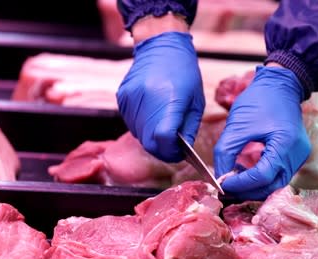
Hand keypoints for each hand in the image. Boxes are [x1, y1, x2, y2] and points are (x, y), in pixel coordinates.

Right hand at [116, 31, 204, 161]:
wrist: (161, 46)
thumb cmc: (184, 73)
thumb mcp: (196, 102)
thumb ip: (188, 129)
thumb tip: (181, 151)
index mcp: (169, 102)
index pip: (164, 140)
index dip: (171, 153)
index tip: (178, 153)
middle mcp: (146, 102)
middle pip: (149, 143)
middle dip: (162, 150)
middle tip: (171, 147)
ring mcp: (131, 101)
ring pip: (139, 135)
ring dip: (151, 138)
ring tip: (162, 126)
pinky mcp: (122, 99)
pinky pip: (132, 123)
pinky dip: (142, 126)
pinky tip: (152, 114)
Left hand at [214, 66, 310, 199]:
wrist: (280, 85)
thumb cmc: (259, 100)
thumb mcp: (237, 126)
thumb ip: (225, 153)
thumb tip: (219, 178)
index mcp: (285, 143)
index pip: (262, 176)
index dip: (240, 184)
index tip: (222, 184)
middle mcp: (297, 155)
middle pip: (272, 186)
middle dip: (247, 191)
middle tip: (226, 189)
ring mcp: (299, 157)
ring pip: (276, 184)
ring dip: (254, 187)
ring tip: (234, 183)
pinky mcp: (295, 157)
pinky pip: (278, 175)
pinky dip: (261, 179)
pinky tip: (245, 174)